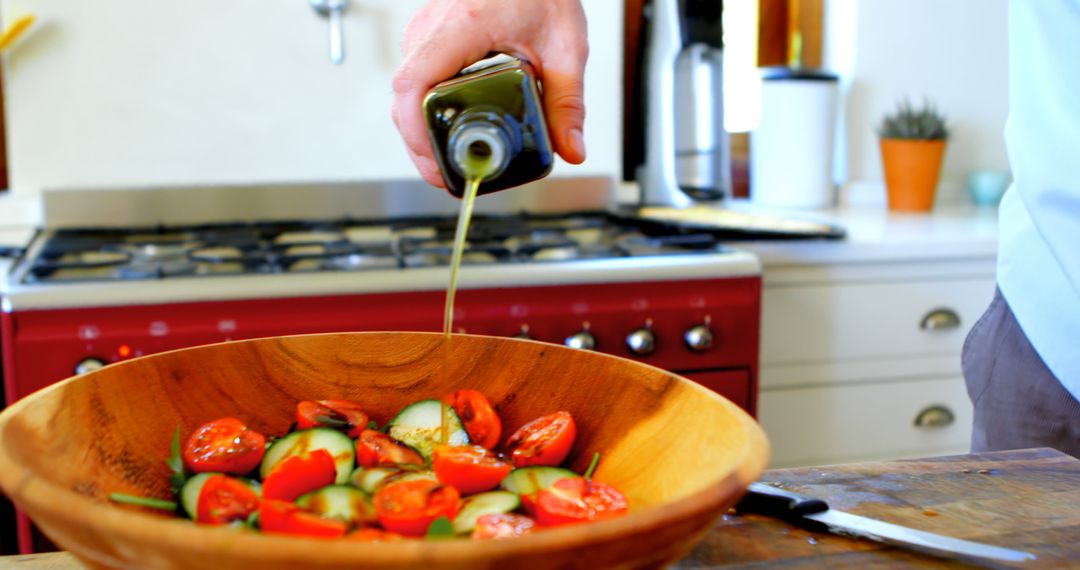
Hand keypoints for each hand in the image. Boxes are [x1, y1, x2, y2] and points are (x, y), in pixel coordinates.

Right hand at [392, 0, 588, 187]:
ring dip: (421, 131)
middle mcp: (432, 27)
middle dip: (420, 146)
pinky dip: (425, 112)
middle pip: (404, 98)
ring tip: (448, 164)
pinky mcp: (427, 37)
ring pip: (405, 92)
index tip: (436, 163)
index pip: (414, 83)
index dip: (416, 131)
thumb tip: (571, 149)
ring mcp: (424, 31)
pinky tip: (447, 133)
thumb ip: (567, 102)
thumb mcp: (564, 47)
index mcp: (463, 25)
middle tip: (448, 178)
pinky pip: (415, 80)